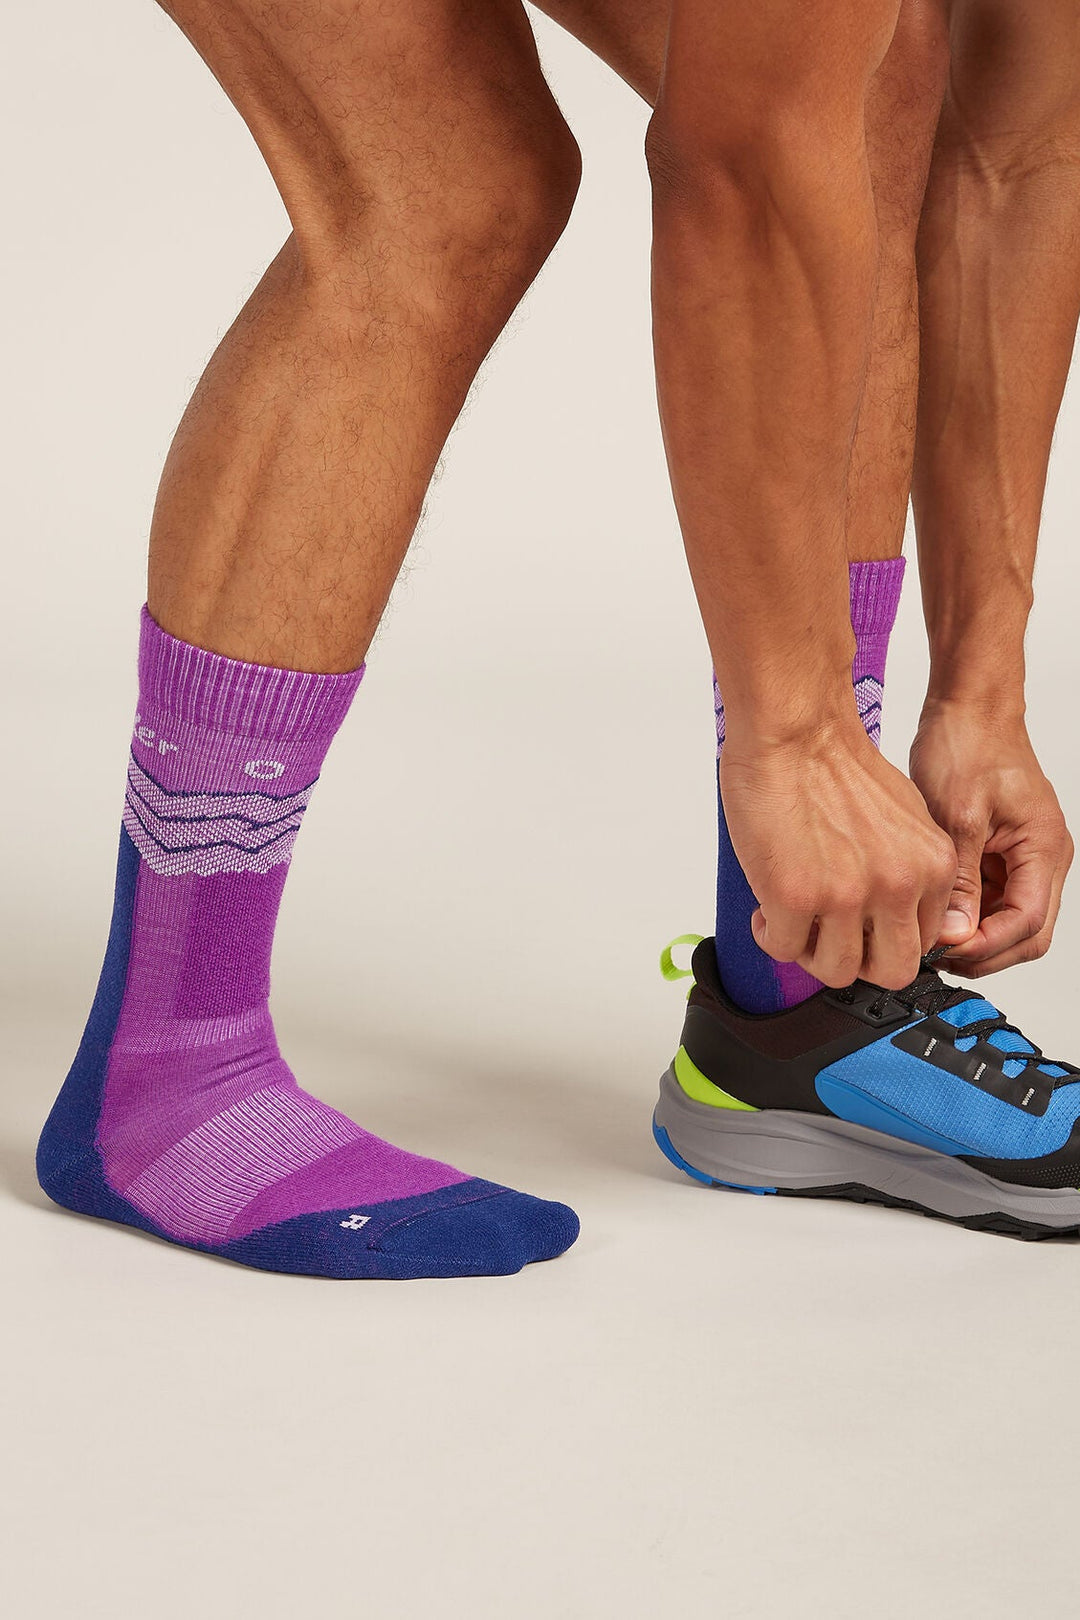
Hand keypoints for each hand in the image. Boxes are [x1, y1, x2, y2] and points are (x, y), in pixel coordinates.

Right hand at [721, 719, 956, 990]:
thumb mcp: (905, 818)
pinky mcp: (794, 897)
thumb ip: (908, 868)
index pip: (924, 942)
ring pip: (834, 971)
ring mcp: (846, 897)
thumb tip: (890, 908)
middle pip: (890, 971)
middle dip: (856, 961)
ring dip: (808, 951)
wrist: (794, 728)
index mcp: (932, 866)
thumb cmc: (835, 760)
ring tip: (790, 919)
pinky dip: (769, 935)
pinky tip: (765, 908)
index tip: (857, 928)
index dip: (883, 940)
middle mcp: (898, 886)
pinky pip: (782, 949)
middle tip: (826, 938)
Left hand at [909, 700, 1073, 976]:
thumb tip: (955, 933)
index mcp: (1044, 849)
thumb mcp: (957, 815)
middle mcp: (1043, 858)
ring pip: (1008, 921)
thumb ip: (959, 879)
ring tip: (927, 937)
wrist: (969, 707)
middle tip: (934, 956)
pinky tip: (932, 913)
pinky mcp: (1002, 854)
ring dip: (974, 935)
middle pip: (1026, 933)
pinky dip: (966, 913)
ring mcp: (1023, 858)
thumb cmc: (969, 744)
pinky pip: (991, 899)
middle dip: (984, 951)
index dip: (986, 946)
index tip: (944, 950)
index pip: (1026, 923)